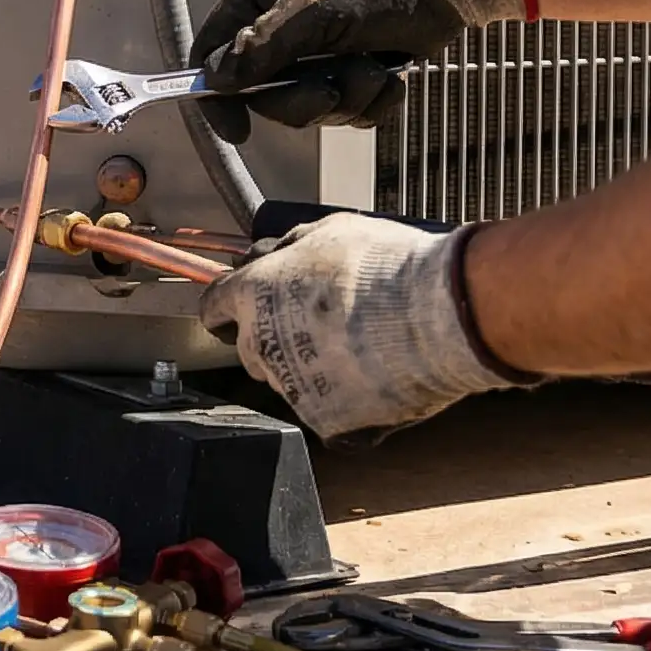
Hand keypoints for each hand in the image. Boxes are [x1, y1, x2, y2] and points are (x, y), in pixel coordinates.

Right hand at [191, 0, 524, 142]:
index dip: (215, 95)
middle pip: (262, 95)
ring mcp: (318, 55)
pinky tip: (391, 76)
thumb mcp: (311, 7)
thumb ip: (260, 46)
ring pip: (309, 109)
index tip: (238, 129)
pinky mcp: (354, 74)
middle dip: (302, 99)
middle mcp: (280, 29)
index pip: (211, 54)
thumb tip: (215, 80)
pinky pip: (349, 113)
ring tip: (374, 67)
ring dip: (346, 98)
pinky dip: (373, 102)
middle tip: (331, 87)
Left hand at [198, 214, 533, 442]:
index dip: (225, 307)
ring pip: (285, 381)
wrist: (436, 315)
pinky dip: (342, 401)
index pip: (214, 305)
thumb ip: (290, 248)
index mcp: (253, 294)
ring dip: (307, 369)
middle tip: (319, 326)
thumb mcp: (330, 231)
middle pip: (250, 348)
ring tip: (355, 349)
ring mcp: (289, 386)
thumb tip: (275, 253)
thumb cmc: (388, 268)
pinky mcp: (322, 420)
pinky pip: (323, 412)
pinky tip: (372, 377)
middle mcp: (261, 342)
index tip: (232, 311)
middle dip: (274, 338)